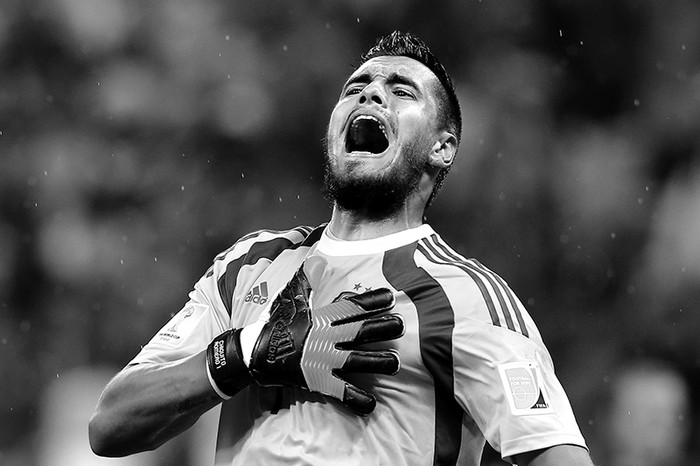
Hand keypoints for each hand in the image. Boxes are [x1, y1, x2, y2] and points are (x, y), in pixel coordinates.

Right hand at [207, 265, 403, 414]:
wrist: (253, 352)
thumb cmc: (276, 323)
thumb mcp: (292, 298)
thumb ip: (309, 280)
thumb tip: (319, 260)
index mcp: (322, 316)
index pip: (351, 306)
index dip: (372, 301)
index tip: (390, 297)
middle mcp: (325, 336)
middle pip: (359, 330)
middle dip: (382, 328)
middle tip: (402, 326)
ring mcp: (322, 359)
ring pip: (356, 360)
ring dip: (377, 361)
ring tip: (396, 363)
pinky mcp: (317, 380)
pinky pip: (340, 390)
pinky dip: (355, 398)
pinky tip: (372, 403)